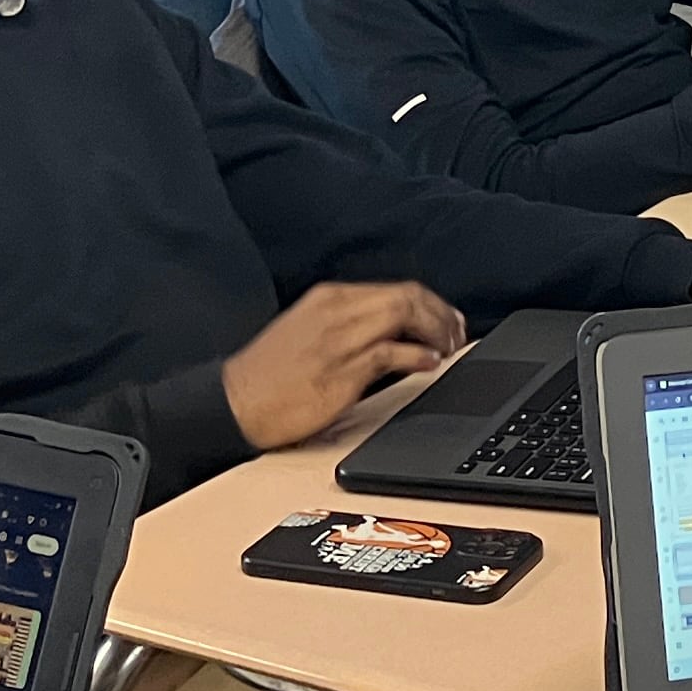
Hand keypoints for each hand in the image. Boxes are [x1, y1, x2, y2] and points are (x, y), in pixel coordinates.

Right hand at [222, 280, 466, 448]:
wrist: (233, 401)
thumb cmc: (270, 374)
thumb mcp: (309, 332)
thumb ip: (351, 326)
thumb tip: (396, 334)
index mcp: (330, 298)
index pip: (395, 289)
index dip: (431, 304)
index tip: (449, 320)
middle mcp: (337, 311)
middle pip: (406, 297)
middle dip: (441, 314)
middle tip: (457, 334)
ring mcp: (338, 339)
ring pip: (402, 316)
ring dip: (435, 331)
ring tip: (449, 348)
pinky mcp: (339, 371)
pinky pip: (389, 352)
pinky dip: (417, 355)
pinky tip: (429, 363)